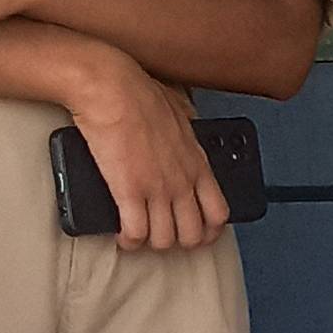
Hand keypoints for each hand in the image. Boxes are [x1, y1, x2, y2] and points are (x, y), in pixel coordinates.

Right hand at [68, 54, 227, 251]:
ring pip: (164, 240)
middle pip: (193, 234)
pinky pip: (135, 233)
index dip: (210, 231)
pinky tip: (122, 235)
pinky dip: (128, 240)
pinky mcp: (128, 192)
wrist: (113, 90)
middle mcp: (183, 181)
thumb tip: (188, 120)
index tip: (199, 233)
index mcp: (198, 164)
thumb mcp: (180, 109)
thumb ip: (189, 123)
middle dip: (179, 241)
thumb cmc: (142, 95)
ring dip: (152, 242)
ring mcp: (157, 189)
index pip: (219, 212)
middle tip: (165, 237)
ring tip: (141, 235)